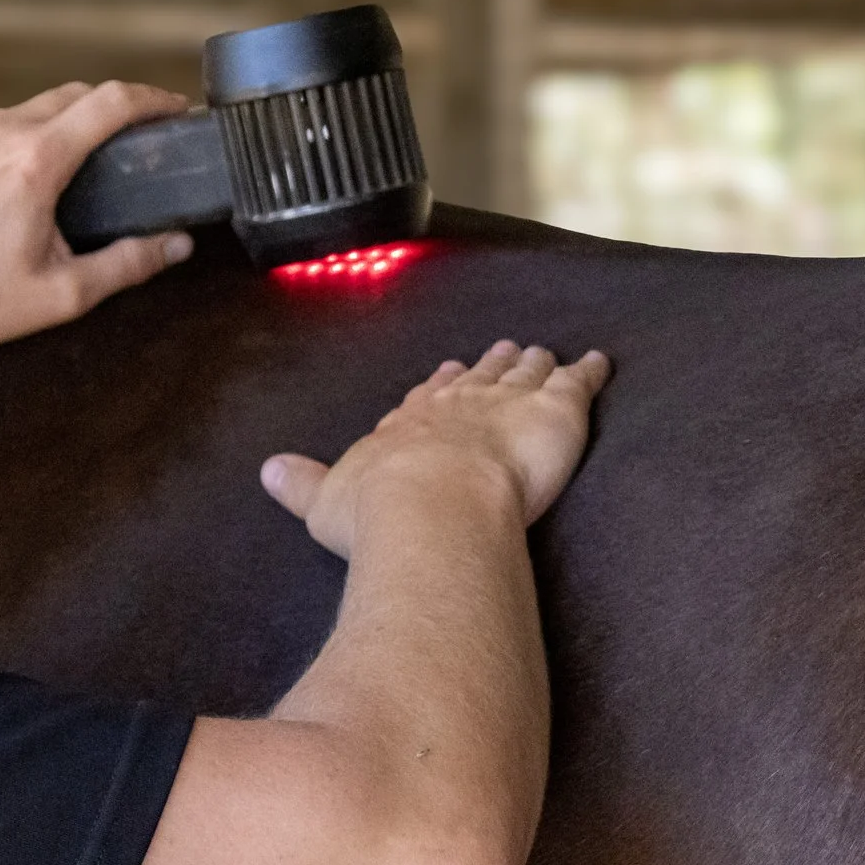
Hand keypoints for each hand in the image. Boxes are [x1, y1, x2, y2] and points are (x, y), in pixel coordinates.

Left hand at [0, 81, 198, 351]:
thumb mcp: (61, 294)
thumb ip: (126, 265)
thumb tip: (176, 243)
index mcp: (36, 162)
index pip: (110, 103)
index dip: (151, 99)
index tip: (171, 108)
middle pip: (65, 99)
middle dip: (98, 115)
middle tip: (114, 145)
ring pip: (9, 118)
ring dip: (31, 140)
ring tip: (30, 189)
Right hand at [261, 341, 610, 557]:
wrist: (431, 506)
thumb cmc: (376, 514)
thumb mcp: (323, 502)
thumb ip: (300, 484)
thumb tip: (266, 470)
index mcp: (406, 425)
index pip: (426, 399)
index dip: (437, 388)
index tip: (445, 372)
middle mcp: (456, 405)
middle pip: (476, 379)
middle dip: (486, 367)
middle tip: (498, 351)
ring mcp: (506, 403)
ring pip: (523, 375)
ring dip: (532, 363)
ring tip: (539, 352)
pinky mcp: (555, 411)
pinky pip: (577, 382)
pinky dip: (589, 370)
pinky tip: (599, 360)